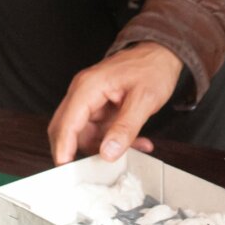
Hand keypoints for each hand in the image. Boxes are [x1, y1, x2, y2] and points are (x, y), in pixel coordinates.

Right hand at [47, 43, 184, 163]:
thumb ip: (126, 128)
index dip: (63, 148)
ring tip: (132, 148)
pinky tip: (134, 142)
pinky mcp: (99, 107)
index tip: (66, 170)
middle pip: (66, 129)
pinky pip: (98, 131)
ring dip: (103, 147)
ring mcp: (90, 100)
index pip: (66, 123)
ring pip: (84, 134)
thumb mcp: (144, 99)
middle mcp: (83, 93)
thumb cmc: (152, 67)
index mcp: (88, 87)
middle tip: (95, 169)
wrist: (161, 53)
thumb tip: (108, 153)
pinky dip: (112, 140)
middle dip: (79, 151)